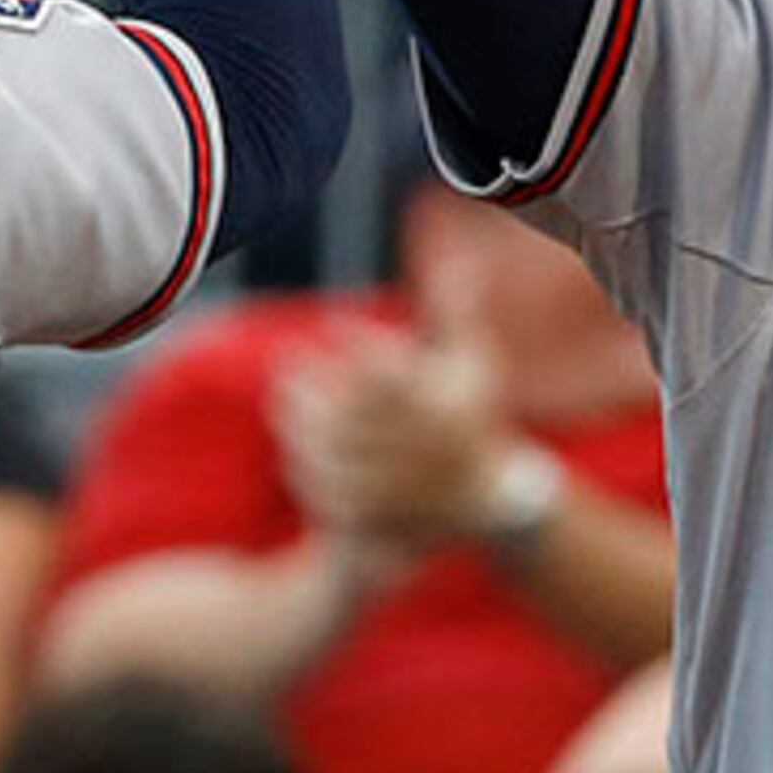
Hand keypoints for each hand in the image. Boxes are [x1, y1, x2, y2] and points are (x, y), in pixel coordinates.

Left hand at [278, 321, 513, 546]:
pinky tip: (293, 452)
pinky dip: (309, 471)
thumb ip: (458, 310)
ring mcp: (404, 488)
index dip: (357, 342)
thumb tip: (456, 254)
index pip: (392, 368)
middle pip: (352, 413)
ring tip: (281, 404)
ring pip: (336, 454)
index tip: (333, 323)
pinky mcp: (386, 518)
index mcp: (446, 410)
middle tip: (285, 365)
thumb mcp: (475, 362)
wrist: (491, 502)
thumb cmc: (474, 419)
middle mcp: (425, 450)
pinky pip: (336, 494)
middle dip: (313, 386)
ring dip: (301, 427)